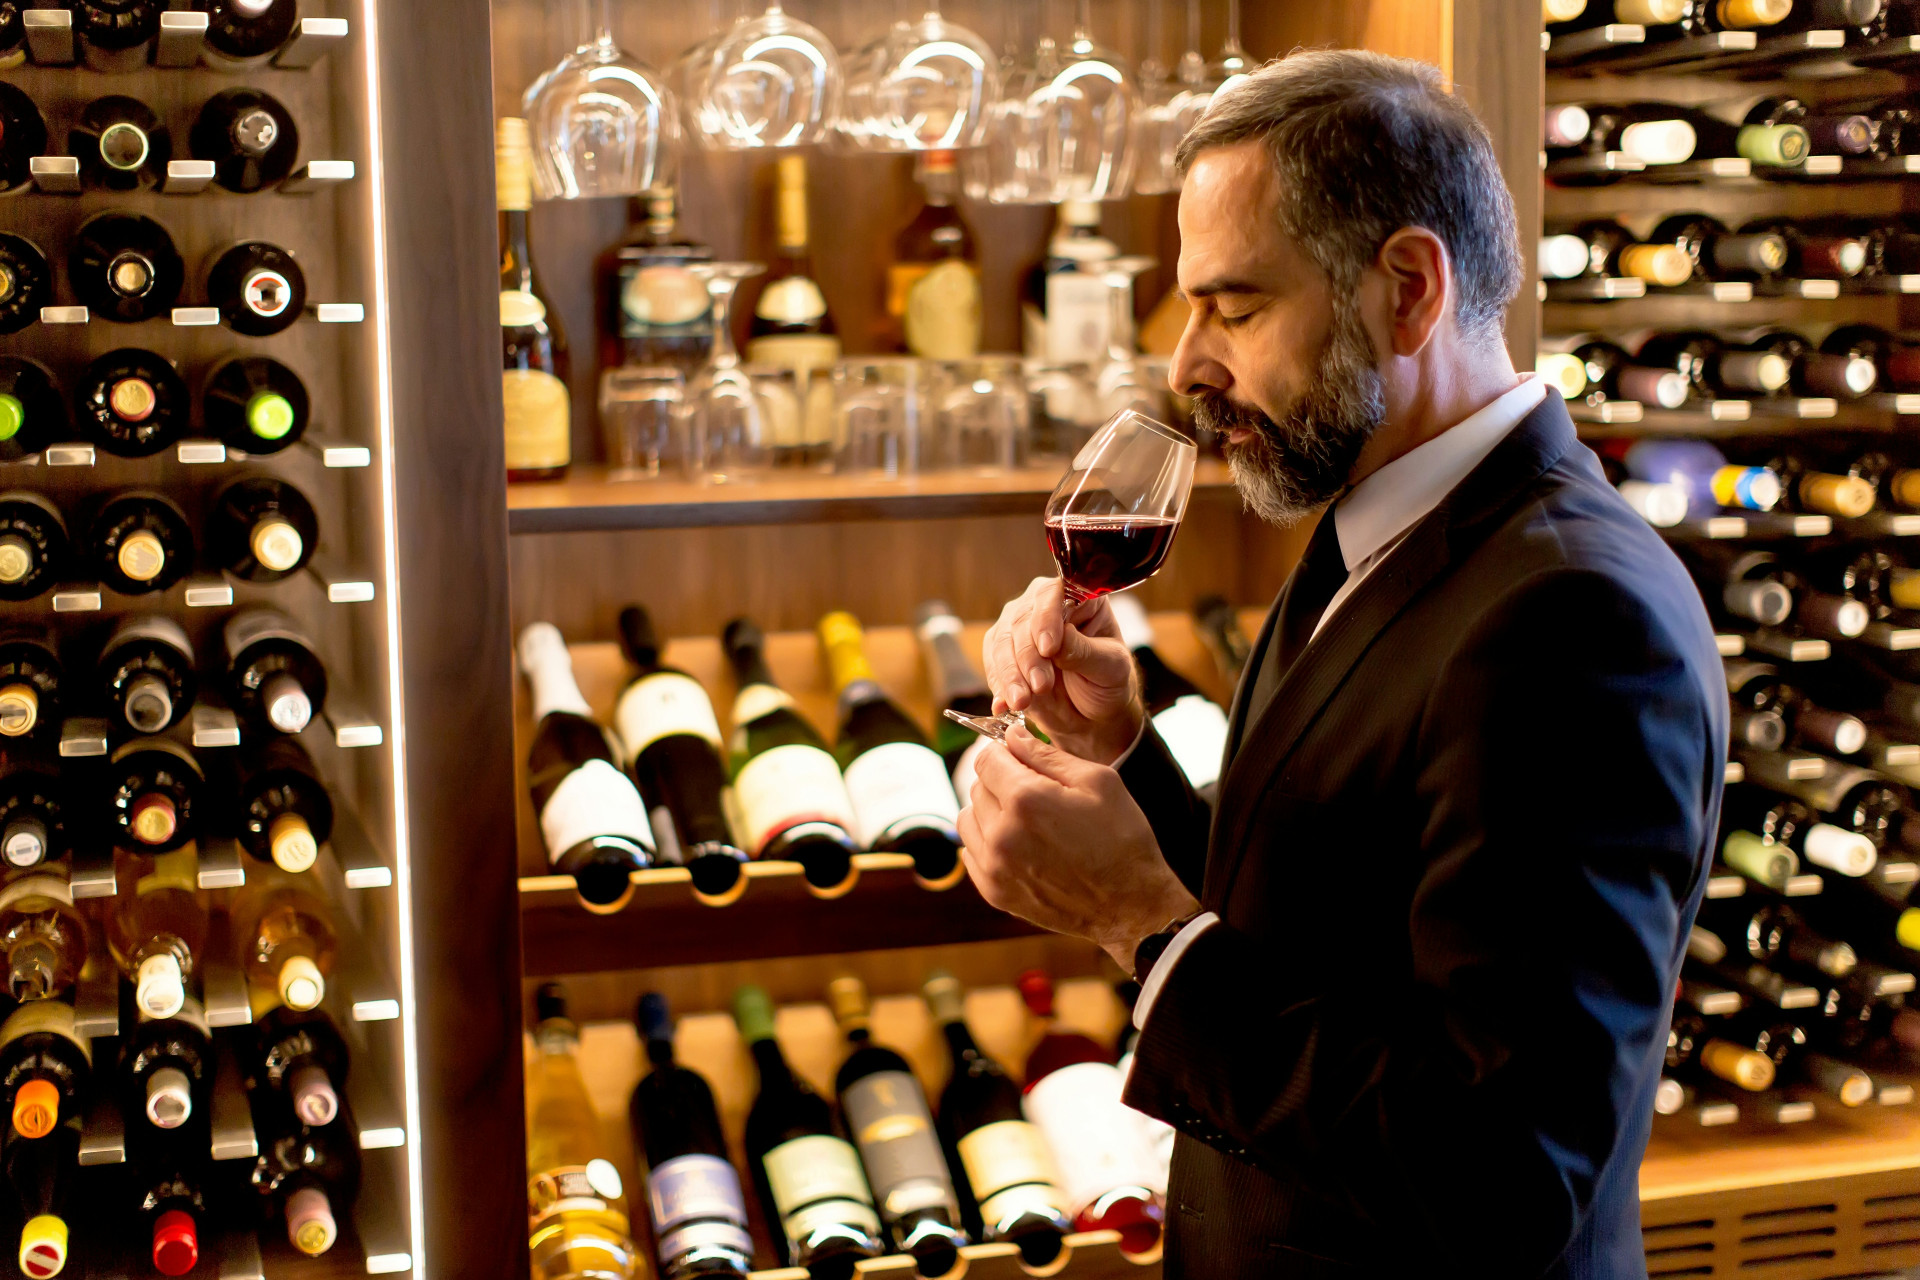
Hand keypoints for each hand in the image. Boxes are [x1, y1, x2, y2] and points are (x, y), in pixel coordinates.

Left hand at [960, 726, 1198, 970]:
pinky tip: (1021, 845)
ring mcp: (994, 867)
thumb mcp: (1097, 781)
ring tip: (1026, 819)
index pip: (986, 760)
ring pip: (968, 818)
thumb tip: (1011, 736)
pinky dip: (988, 842)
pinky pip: (971, 852)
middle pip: (977, 787)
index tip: (1021, 758)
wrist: (1130, 905)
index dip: (1004, 753)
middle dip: (1001, 781)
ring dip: (990, 811)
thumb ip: (1046, 753)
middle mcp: (1001, 834)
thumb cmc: (1122, 838)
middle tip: (1036, 792)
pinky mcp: (994, 892)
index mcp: (1025, 800)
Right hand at [983, 576, 1142, 763]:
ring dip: (1010, 674)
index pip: (1053, 594)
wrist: (1092, 713)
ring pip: (1002, 643)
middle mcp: (1042, 606)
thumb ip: (1085, 651)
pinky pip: (993, 665)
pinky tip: (1004, 705)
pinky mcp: (1001, 653)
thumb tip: (1060, 637)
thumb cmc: (1107, 681)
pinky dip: (999, 686)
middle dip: (1028, 656)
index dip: (1047, 618)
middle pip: (1022, 620)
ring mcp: (1018, 628)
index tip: (1049, 649)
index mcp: (1077, 597)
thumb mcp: (1110, 667)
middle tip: (1040, 686)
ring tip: (1021, 702)